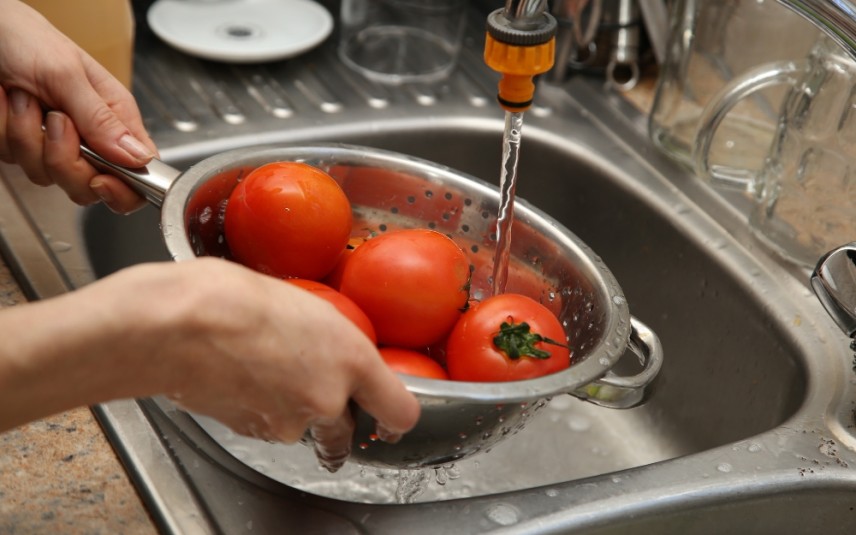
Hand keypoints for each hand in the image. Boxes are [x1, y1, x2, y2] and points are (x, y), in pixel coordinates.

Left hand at [0, 0, 156, 213]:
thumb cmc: (27, 39)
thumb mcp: (68, 74)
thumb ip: (101, 119)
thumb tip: (138, 157)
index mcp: (115, 119)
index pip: (139, 171)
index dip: (124, 187)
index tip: (100, 179)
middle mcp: (90, 137)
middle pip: (89, 186)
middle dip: (64, 161)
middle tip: (55, 122)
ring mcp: (55, 145)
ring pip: (47, 176)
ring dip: (26, 137)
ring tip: (24, 99)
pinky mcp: (23, 146)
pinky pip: (15, 161)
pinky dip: (5, 132)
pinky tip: (7, 104)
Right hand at [0, 258, 420, 471]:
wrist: (177, 322)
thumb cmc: (236, 296)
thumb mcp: (306, 303)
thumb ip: (334, 340)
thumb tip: (338, 353)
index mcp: (351, 358)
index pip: (400, 411)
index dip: (395, 415)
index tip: (388, 413)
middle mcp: (328, 398)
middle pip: (347, 432)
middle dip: (335, 418)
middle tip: (312, 386)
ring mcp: (289, 422)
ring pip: (303, 428)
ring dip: (292, 409)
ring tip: (264, 366)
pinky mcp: (253, 432)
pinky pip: (268, 427)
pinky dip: (260, 410)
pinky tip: (242, 376)